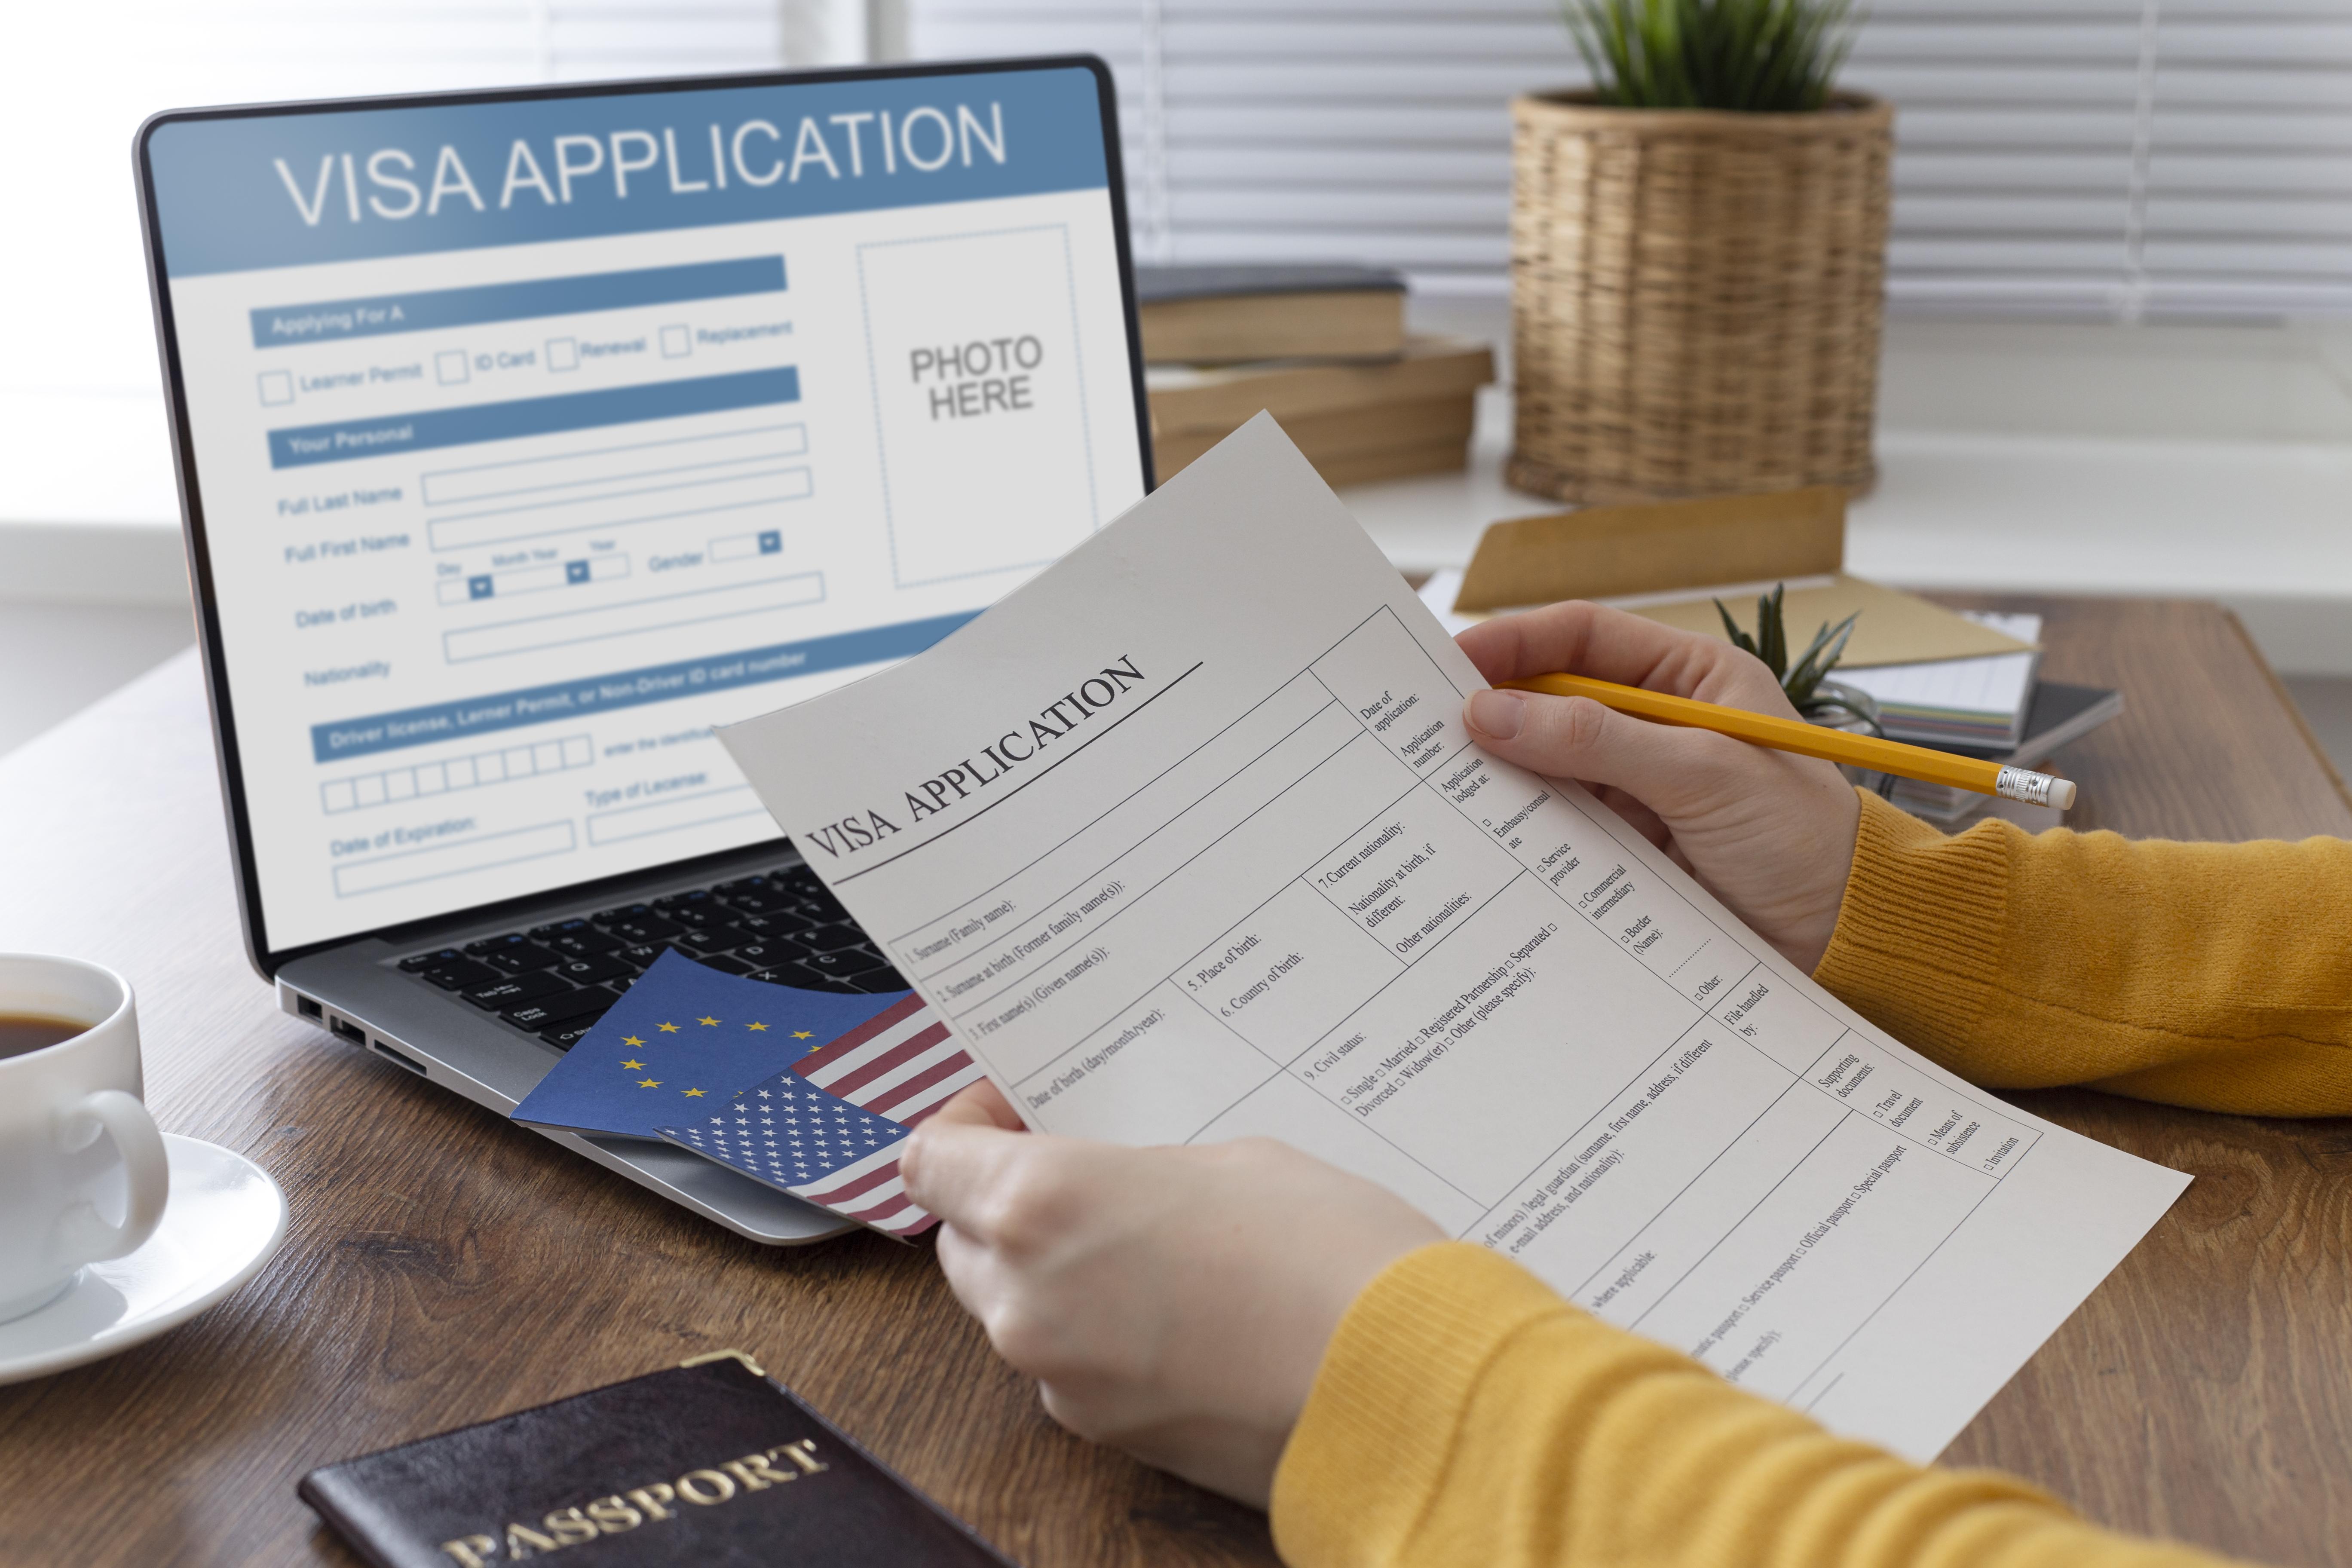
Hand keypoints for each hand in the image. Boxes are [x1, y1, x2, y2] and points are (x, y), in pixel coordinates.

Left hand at [899, 1081, 1443, 1505]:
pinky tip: (1182, 1313)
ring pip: (1014, 1312)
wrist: (1401, 1384)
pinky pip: (1070, 1368)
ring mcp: (1061, 1378)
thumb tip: (1113, 1195)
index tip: (1006, 1116)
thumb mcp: (1228, 1162)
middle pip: (964, 1245)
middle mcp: (1026, 1297)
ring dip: (1055, 1276)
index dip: (962, 1132)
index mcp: (1041, 1204)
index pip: (930, 1164)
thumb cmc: (1329, 1250)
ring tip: (1150, 1248)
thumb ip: (1135, 1176)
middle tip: (1084, 1178)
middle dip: (1006, 1208)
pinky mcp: (1107, 1435)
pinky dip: (1101, 1337)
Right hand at [1456, 601, 1860, 971]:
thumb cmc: (1802, 838)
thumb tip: (1490, 714)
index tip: (1452, 663)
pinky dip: (1523, 824)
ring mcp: (1641, 785)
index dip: (1515, 642)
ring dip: (1504, 771)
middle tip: (1428, 725)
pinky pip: (1560, 823)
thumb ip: (1594, 738)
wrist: (1848, 936)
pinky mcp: (1630, 843)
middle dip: (1497, 708)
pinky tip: (1485, 830)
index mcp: (1690, 677)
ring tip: (1443, 780)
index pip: (1584, 638)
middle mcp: (1659, 722)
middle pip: (1556, 698)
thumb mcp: (1701, 773)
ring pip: (1550, 763)